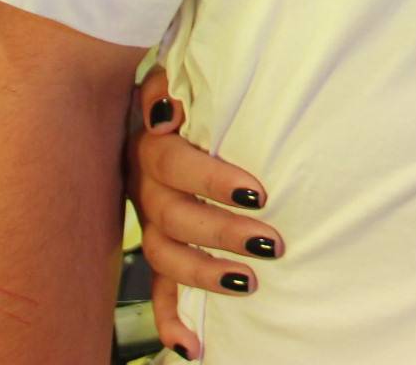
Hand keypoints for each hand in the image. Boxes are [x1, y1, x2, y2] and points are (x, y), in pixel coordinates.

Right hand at [127, 67, 283, 360]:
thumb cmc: (177, 98)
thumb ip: (163, 86)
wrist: (143, 117)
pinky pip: (157, 291)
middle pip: (175, 218)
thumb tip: (167, 111)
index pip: (176, 165)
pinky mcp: (156, 249)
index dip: (213, 181)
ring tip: (248, 283)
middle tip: (271, 243)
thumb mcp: (168, 78)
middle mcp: (145, 189)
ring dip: (204, 274)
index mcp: (151, 147)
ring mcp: (149, 223)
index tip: (258, 192)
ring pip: (164, 257)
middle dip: (224, 233)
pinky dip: (171, 321)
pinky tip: (191, 348)